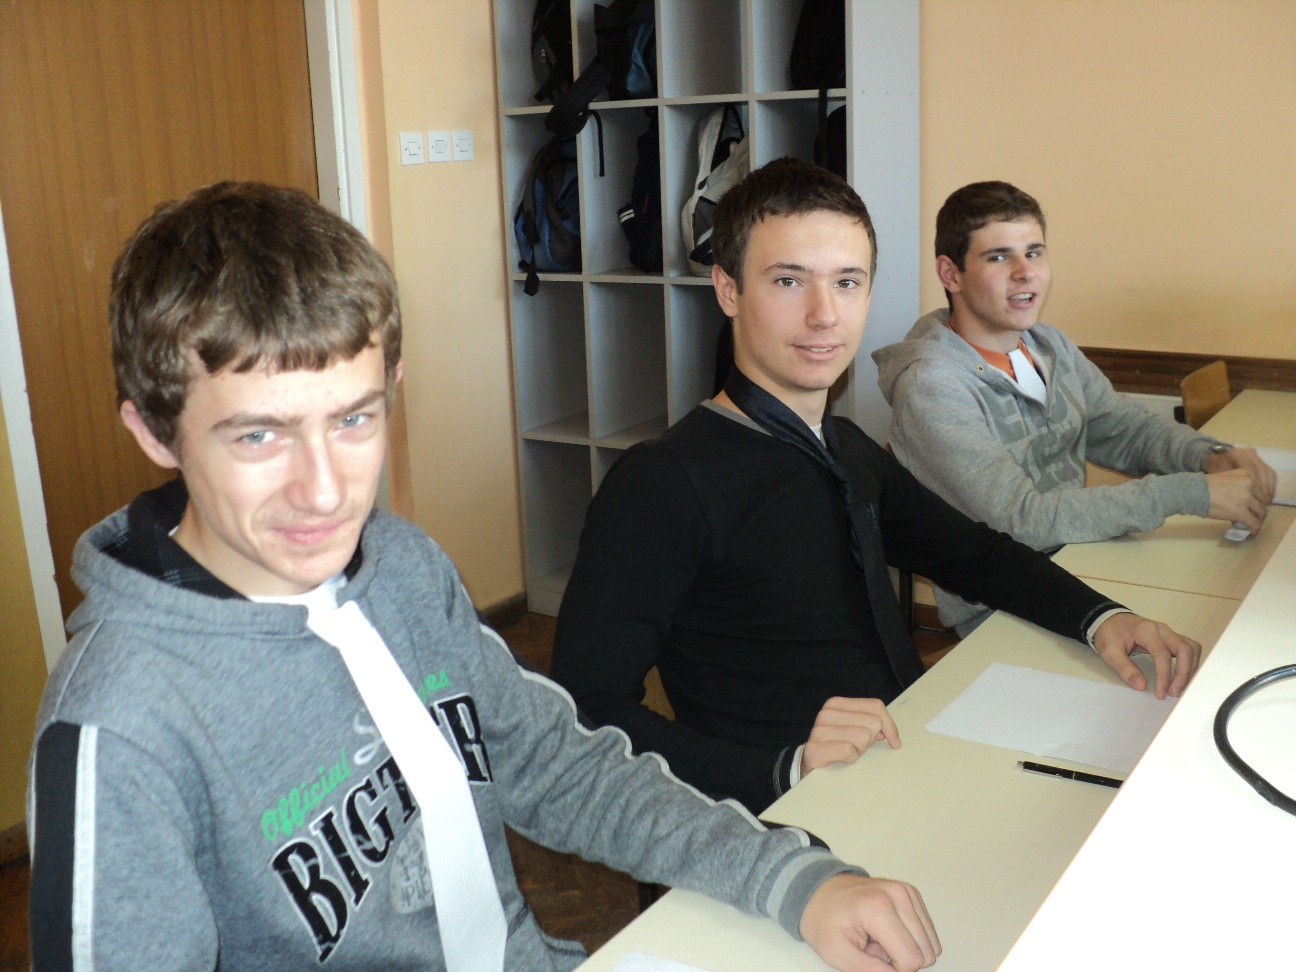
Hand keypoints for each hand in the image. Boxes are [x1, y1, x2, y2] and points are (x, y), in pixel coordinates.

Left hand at [800, 873, 940, 970]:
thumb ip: (870, 971)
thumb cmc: (824, 921)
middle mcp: (898, 895)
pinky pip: (927, 931)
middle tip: (873, 948)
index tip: (872, 959)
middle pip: (926, 952)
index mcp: (878, 908)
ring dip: (906, 948)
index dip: (895, 971)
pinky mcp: (911, 893)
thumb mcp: (836, 954)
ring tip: (878, 939)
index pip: (911, 959)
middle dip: (901, 959)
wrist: (818, 892)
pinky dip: (910, 938)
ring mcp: (907, 891)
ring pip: (931, 943)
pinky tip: (887, 931)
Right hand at [801, 697, 899, 777]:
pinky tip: (841, 760)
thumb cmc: (835, 747)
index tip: (894, 741)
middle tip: (856, 746)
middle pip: (872, 723)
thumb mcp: (854, 729)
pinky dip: (850, 759)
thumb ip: (870, 723)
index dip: (890, 725)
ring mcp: (819, 730)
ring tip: (846, 752)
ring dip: (859, 751)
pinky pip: (849, 751)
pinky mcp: (815, 749)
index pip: (875, 706)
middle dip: (869, 740)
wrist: (808, 765)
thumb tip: (885, 732)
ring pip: (863, 737)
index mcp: (836, 704)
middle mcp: (827, 713)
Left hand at [1092, 613, 1201, 699]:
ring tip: (1180, 687)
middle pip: (1185, 649)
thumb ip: (1125, 669)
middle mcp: (1162, 629)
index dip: (1164, 676)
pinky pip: (1189, 649)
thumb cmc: (1110, 634)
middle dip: (1183, 674)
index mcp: (1146, 630)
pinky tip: (1183, 676)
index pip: (1162, 654)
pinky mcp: (1171, 638)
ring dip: (1190, 669)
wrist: (1110, 620)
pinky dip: (1190, 663)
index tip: (1161, 694)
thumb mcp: (1109, 652)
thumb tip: (1142, 686)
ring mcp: (1169, 632)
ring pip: (1191, 648)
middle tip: (1174, 693)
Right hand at [1203, 448, 1275, 534]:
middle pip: (1262, 501)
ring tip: (1251, 525)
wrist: (1194, 492)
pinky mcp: (1241, 512)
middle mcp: (1250, 484)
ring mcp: (1246, 498)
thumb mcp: (1226, 478)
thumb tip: (1245, 502)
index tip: (1251, 506)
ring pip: (1261, 513)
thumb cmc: (1204, 486)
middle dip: (1257, 510)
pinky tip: (1251, 532)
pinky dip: (1254, 529)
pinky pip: (1254, 523)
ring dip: (1257, 520)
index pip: (1260, 489)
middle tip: (1251, 516)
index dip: (1256, 500)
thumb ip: (1238, 485)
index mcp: (1247, 474)